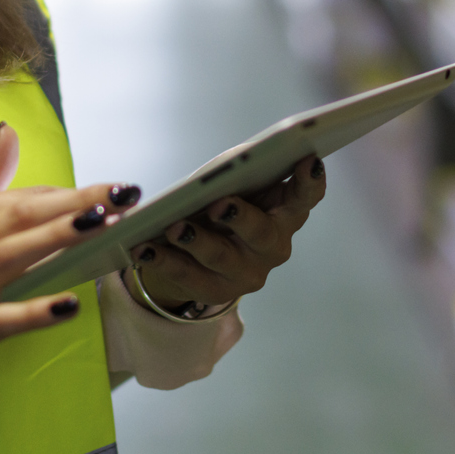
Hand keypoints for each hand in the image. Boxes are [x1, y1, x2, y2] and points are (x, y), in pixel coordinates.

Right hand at [0, 125, 134, 433]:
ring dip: (58, 238)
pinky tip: (69, 305)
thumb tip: (9, 133)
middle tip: (123, 193)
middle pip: (19, 216)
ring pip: (11, 255)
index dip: (66, 195)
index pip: (19, 199)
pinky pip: (1, 319)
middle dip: (75, 202)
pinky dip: (35, 311)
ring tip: (100, 224)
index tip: (109, 191)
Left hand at [130, 154, 325, 313]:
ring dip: (197, 240)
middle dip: (242, 218)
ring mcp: (247, 273)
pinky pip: (188, 276)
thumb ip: (237, 172)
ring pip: (222, 257)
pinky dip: (164, 260)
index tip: (307, 161)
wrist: (200, 252)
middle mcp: (273, 246)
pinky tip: (144, 248)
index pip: (305, 198)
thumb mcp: (234, 184)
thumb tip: (223, 170)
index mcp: (285, 213)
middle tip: (221, 204)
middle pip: (262, 233)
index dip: (310, 182)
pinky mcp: (216, 292)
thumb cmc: (223, 202)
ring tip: (175, 227)